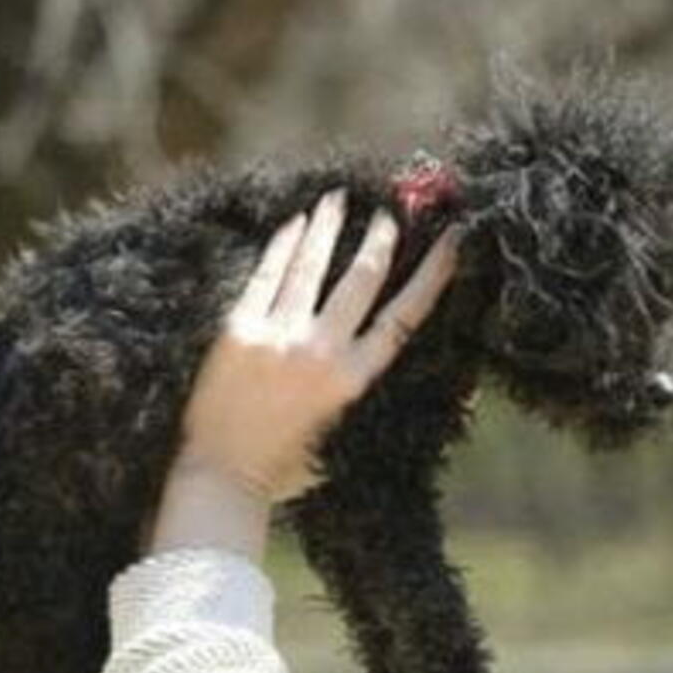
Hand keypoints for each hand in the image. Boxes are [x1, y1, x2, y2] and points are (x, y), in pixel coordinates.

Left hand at [169, 186, 460, 505]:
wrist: (221, 475)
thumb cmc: (282, 467)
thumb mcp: (339, 439)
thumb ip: (363, 400)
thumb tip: (420, 398)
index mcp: (353, 380)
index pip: (404, 316)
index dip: (431, 275)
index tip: (450, 242)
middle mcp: (321, 351)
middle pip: (362, 280)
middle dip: (380, 240)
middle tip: (389, 213)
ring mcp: (279, 336)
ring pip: (312, 267)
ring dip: (329, 227)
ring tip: (339, 197)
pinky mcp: (240, 329)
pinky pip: (268, 275)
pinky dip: (285, 244)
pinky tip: (294, 222)